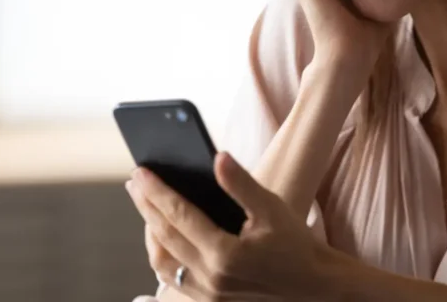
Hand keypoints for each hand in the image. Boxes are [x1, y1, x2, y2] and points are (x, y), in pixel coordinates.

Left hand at [126, 152, 332, 300]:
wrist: (313, 286)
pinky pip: (172, 278)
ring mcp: (207, 294)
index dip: (157, 191)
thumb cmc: (295, 244)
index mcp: (225, 254)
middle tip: (134, 182)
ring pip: (162, 262)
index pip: (179, 216)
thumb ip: (241, 184)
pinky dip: (162, 254)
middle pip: (164, 237)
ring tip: (146, 206)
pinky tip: (162, 235)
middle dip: (146, 206)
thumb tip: (217, 157)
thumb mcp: (272, 209)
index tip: (140, 171)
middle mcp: (210, 279)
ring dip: (150, 232)